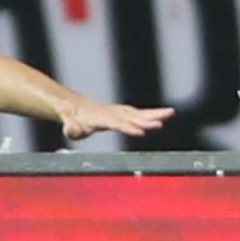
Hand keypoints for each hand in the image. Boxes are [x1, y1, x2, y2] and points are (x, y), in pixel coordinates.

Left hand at [56, 99, 174, 140]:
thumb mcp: (68, 126)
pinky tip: (167, 114)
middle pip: (131, 117)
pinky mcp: (125, 112)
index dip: (128, 128)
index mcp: (100, 118)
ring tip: (171, 113)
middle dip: (145, 121)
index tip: (140, 132)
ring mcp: (120, 111)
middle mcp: (113, 113)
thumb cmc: (72, 120)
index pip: (115, 124)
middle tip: (160, 124)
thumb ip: (70, 128)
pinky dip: (153, 113)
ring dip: (154, 114)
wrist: (78, 108)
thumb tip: (72, 129)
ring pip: (139, 113)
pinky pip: (141, 113)